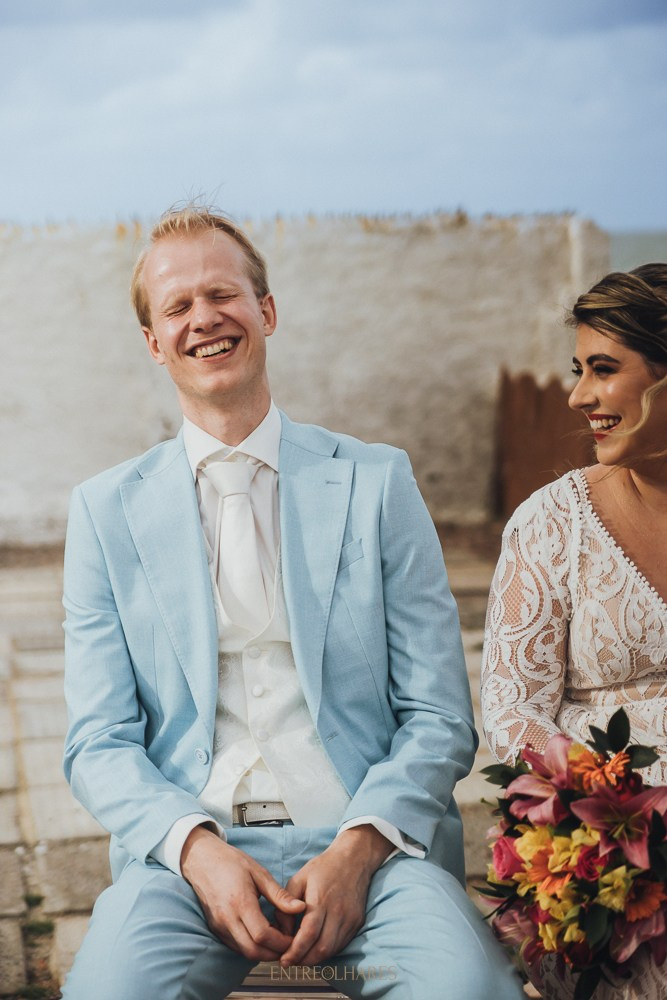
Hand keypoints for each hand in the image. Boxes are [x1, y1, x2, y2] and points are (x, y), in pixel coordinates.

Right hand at [180, 825, 305, 960]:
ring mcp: (219, 926)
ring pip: (243, 952)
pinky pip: (235, 946)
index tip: (294, 938)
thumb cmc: (232, 862)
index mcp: (240, 902)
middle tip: (289, 944)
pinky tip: (261, 935)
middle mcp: (227, 919)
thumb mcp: (259, 873)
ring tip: (277, 939)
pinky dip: (251, 947)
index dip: (281, 942)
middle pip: (253, 951)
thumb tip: (301, 908)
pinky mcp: (215, 929)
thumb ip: (279, 895)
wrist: (202, 860)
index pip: (262, 935)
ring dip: (263, 952)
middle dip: (274, 953)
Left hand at [275, 824, 392, 966]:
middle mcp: (338, 912)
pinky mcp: (357, 922)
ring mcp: (350, 918)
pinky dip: (328, 952)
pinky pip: (341, 944)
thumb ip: (286, 905)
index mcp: (321, 899)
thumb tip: (280, 930)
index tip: (284, 960)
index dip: (296, 951)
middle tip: (290, 962)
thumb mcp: (298, 879)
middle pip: (322, 948)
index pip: (309, 934)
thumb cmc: (323, 867)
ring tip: (301, 958)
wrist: (354, 859)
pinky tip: (316, 949)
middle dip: (304, 961)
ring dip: (315, 959)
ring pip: (333, 950)